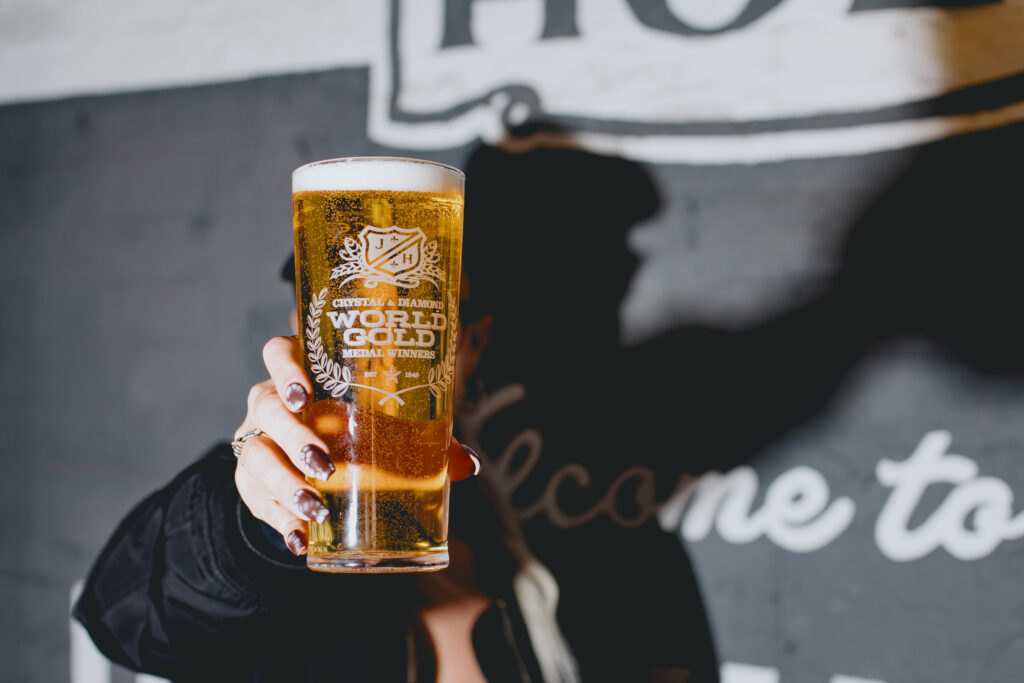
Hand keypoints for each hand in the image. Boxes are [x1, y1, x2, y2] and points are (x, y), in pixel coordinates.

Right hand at [233, 335, 480, 555]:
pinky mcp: (250, 480)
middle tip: (324, 463)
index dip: (285, 367)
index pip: (279, 353)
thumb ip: (425, 440)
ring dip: (284, 483)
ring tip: (315, 508)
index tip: (305, 392)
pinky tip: (300, 539)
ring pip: (254, 453)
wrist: (318, 468)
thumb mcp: (387, 429)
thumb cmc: (359, 432)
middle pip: (266, 406)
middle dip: (293, 436)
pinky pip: (254, 497)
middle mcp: (272, 401)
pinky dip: (279, 520)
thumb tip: (468, 464)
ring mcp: (257, 439)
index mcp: (306, 374)